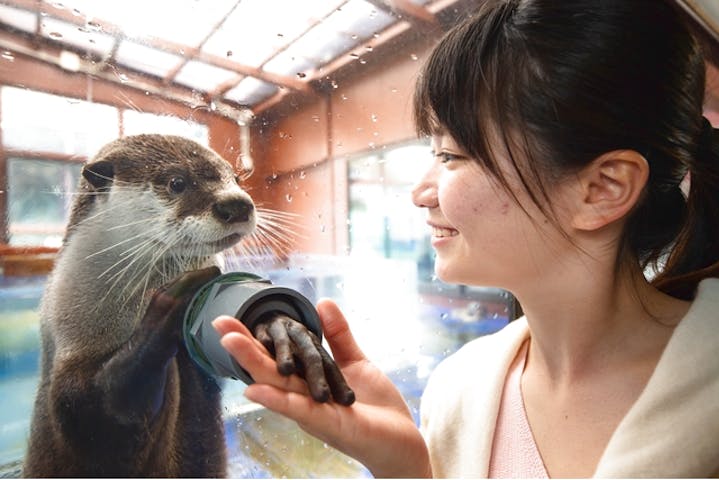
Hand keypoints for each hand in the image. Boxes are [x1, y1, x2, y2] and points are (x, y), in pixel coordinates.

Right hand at [212, 299, 431, 477]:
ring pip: (278, 387)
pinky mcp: (331, 425)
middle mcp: (304, 399)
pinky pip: (301, 410)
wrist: (403, 439)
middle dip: (243, 347)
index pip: (275, 359)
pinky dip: (278, 399)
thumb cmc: (376, 406)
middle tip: (218, 322)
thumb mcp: (354, 363)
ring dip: (253, 365)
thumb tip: (323, 303)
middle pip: (269, 370)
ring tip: (229, 342)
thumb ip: (338, 336)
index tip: (228, 318)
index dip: (253, 339)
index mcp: (307, 385)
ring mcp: (314, 414)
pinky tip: (255, 389)